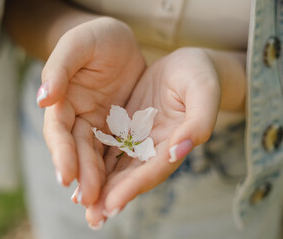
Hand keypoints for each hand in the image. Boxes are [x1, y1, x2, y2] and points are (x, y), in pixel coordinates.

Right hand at [39, 17, 145, 204]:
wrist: (119, 41)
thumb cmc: (96, 37)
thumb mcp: (77, 44)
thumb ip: (59, 68)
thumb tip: (43, 98)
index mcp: (63, 101)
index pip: (59, 131)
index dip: (61, 153)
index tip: (66, 176)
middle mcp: (77, 118)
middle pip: (77, 151)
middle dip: (82, 175)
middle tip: (90, 200)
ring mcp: (98, 126)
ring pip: (96, 157)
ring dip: (99, 182)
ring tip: (104, 206)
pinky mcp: (118, 129)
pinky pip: (118, 152)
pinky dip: (118, 172)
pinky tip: (121, 190)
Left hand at [85, 47, 244, 227]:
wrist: (185, 65)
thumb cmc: (199, 75)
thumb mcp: (204, 91)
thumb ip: (198, 122)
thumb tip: (180, 150)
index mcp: (175, 142)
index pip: (154, 170)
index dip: (134, 187)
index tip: (112, 204)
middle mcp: (155, 147)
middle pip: (133, 176)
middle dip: (112, 196)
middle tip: (93, 217)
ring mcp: (139, 139)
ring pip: (117, 165)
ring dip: (100, 185)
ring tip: (81, 202)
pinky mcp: (125, 128)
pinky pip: (107, 146)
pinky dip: (94, 160)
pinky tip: (78, 172)